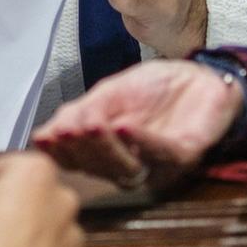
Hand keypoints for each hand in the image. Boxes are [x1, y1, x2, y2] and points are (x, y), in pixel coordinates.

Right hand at [31, 61, 239, 190]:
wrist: (202, 77)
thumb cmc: (157, 87)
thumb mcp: (109, 93)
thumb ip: (81, 112)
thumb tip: (46, 133)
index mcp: (109, 153)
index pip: (77, 162)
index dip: (59, 153)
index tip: (44, 139)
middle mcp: (131, 165)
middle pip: (99, 169)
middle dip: (81, 149)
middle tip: (67, 130)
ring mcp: (158, 165)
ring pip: (127, 169)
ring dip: (107, 148)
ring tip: (91, 125)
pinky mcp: (185, 156)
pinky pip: (159, 153)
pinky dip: (141, 141)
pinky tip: (124, 127)